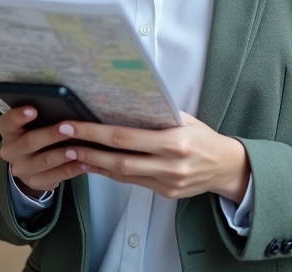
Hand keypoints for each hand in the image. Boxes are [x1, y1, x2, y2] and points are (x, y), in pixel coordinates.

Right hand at [0, 106, 87, 194]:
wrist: (29, 164)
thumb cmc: (36, 133)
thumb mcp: (32, 124)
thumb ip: (42, 115)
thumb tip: (64, 104)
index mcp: (8, 131)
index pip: (8, 122)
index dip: (19, 116)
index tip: (33, 109)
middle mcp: (10, 151)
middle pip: (30, 142)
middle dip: (51, 134)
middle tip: (68, 127)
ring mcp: (22, 169)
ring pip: (45, 161)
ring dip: (64, 154)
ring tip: (80, 148)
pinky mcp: (35, 182)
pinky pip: (57, 176)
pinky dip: (72, 168)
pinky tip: (85, 163)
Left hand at [61, 113, 250, 201]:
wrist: (226, 167)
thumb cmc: (204, 138)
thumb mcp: (186, 119)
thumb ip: (160, 113)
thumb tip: (126, 99)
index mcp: (175, 140)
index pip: (127, 136)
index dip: (96, 132)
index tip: (74, 125)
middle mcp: (169, 163)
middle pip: (119, 158)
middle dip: (88, 149)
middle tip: (64, 140)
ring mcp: (166, 181)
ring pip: (122, 174)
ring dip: (95, 164)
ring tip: (73, 153)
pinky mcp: (165, 193)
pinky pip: (132, 182)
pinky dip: (111, 174)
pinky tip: (96, 165)